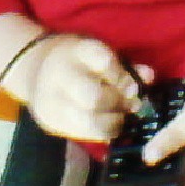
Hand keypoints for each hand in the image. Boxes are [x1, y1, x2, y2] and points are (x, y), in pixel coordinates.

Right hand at [20, 34, 153, 141]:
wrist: (34, 68)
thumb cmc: (78, 59)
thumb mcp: (97, 53)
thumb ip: (125, 66)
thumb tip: (149, 76)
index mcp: (74, 50)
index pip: (103, 60)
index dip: (121, 75)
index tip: (132, 82)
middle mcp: (58, 75)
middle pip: (95, 97)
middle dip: (118, 103)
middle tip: (130, 103)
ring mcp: (51, 101)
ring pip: (90, 122)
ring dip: (114, 122)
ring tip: (120, 115)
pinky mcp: (50, 122)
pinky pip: (84, 134)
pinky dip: (103, 131)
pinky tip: (108, 123)